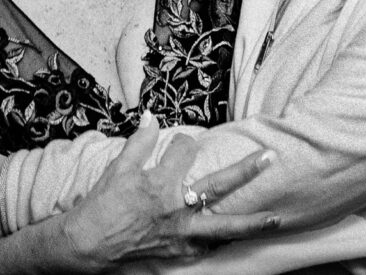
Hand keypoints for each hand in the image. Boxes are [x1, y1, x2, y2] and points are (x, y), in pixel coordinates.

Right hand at [63, 112, 279, 266]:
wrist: (89, 243)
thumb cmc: (103, 204)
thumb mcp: (118, 168)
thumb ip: (139, 141)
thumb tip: (150, 115)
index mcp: (160, 182)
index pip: (185, 150)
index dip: (183, 141)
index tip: (181, 142)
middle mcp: (175, 208)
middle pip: (218, 185)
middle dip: (246, 170)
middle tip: (270, 158)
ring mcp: (180, 232)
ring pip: (223, 227)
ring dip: (250, 223)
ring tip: (277, 218)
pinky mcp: (178, 250)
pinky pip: (208, 248)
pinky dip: (224, 242)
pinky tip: (240, 238)